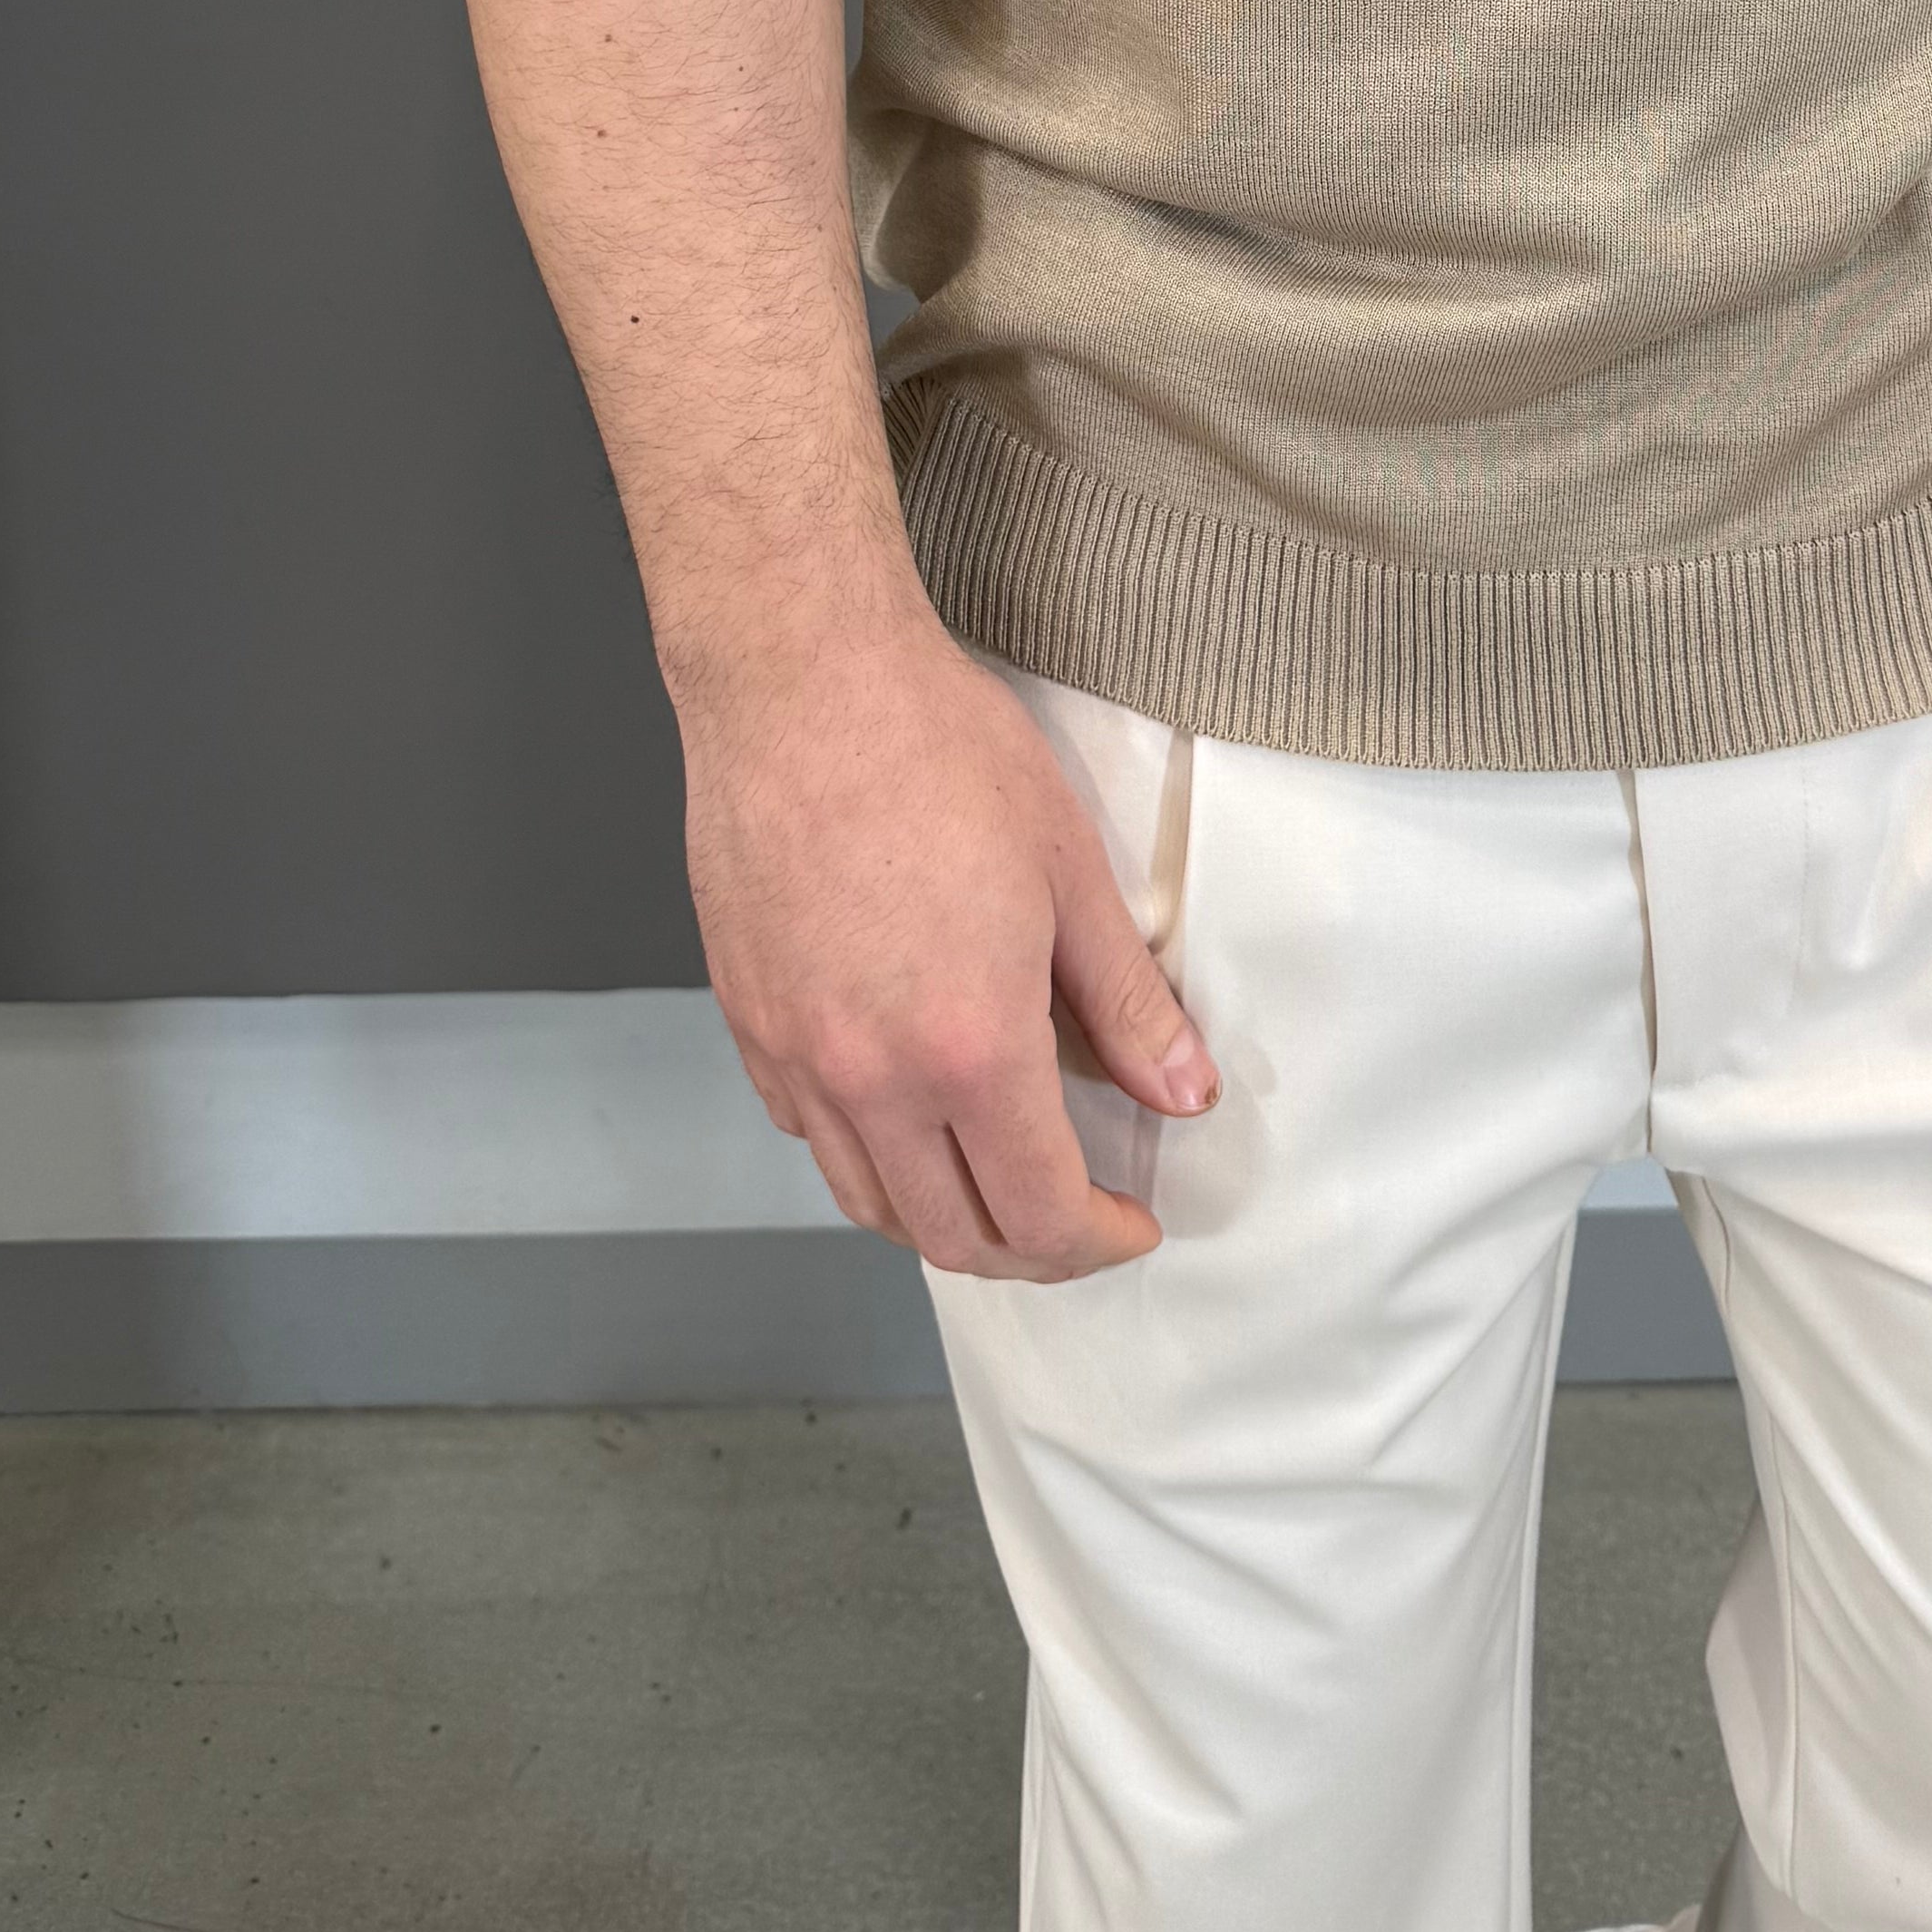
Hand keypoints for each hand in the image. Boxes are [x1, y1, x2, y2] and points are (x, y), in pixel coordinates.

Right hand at [675, 591, 1217, 1280]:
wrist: (801, 680)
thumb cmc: (936, 751)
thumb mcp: (1071, 873)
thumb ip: (1128, 1002)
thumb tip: (1184, 1089)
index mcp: (968, 1049)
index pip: (1039, 1216)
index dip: (1099, 1241)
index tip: (1133, 1221)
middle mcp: (870, 1079)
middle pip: (952, 1238)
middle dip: (1031, 1251)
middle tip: (1079, 1213)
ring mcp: (797, 1057)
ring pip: (870, 1203)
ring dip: (944, 1220)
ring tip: (998, 1179)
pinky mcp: (748, 1021)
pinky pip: (808, 1136)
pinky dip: (867, 1156)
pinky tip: (906, 1109)